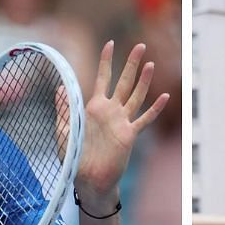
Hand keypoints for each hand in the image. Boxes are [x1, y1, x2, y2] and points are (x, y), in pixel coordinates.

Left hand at [71, 41, 169, 212]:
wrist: (88, 180)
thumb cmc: (75, 158)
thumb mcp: (65, 131)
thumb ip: (65, 109)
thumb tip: (60, 87)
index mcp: (94, 107)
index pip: (103, 78)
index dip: (107, 61)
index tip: (111, 44)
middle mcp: (111, 111)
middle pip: (124, 82)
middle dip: (132, 64)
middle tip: (141, 46)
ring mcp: (122, 122)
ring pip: (136, 96)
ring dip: (144, 81)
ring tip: (151, 64)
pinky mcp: (129, 135)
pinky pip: (144, 119)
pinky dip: (155, 109)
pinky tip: (165, 96)